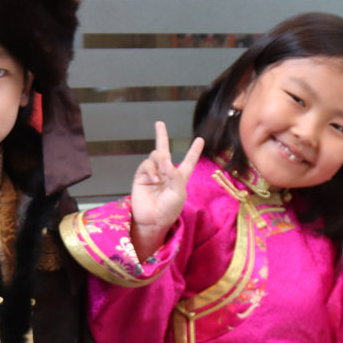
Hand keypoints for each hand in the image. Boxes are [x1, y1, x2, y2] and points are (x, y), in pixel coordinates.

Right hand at [129, 121, 203, 260]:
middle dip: (161, 136)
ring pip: (156, 155)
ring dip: (160, 162)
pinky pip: (147, 164)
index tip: (200, 139)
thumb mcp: (179, 192)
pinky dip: (151, 169)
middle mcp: (166, 173)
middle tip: (159, 123)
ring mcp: (153, 173)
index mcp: (180, 178)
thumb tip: (165, 158)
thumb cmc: (169, 210)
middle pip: (165, 150)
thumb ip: (175, 174)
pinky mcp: (142, 176)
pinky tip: (154, 180)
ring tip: (160, 177)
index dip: (194, 151)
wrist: (152, 220)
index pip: (188, 161)